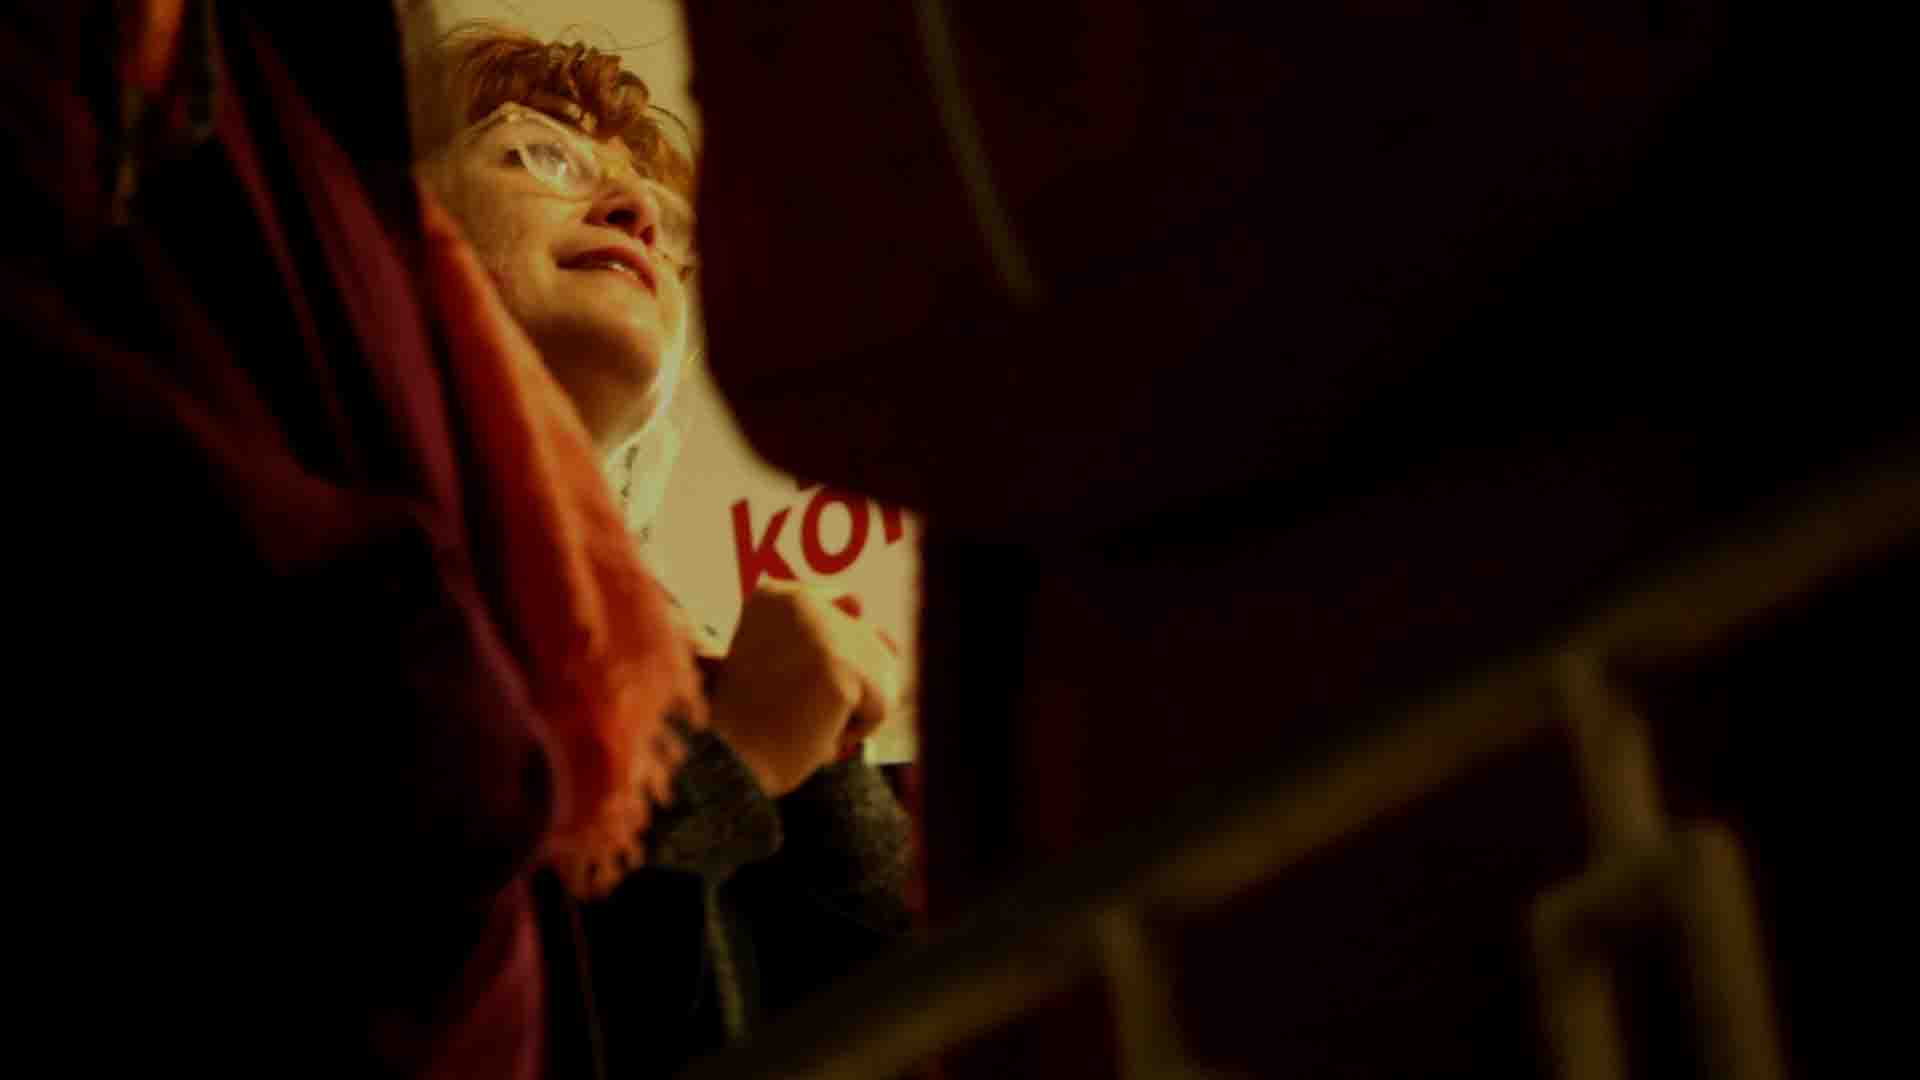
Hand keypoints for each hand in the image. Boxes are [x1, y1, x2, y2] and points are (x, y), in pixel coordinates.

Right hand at [706, 581, 900, 796]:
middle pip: (868, 645)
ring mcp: (823, 630)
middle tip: (789, 705)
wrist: (726, 765)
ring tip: (802, 717)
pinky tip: (814, 731)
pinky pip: (881, 705)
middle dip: (843, 686)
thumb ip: (842, 638)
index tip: (783, 683)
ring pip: (881, 674)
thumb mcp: (793, 665)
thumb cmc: (757, 723)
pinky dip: (856, 730)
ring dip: (852, 708)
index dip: (825, 664)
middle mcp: (799, 599)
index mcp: (776, 593)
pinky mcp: (842, 667)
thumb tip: (890, 637)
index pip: (845, 616)